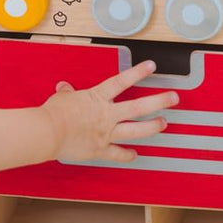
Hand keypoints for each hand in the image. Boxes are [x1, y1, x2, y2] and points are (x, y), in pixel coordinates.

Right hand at [42, 60, 177, 163]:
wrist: (49, 132)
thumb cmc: (54, 114)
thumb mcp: (61, 98)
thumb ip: (67, 94)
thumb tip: (65, 88)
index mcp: (96, 98)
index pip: (122, 82)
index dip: (138, 73)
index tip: (151, 67)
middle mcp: (106, 115)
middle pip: (138, 106)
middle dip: (159, 101)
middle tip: (173, 98)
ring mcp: (106, 132)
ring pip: (135, 130)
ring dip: (152, 127)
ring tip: (163, 123)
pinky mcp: (100, 149)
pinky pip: (117, 153)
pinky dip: (126, 155)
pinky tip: (135, 155)